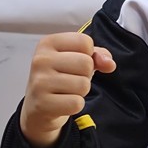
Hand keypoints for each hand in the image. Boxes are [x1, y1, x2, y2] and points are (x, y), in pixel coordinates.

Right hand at [19, 32, 115, 147]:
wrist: (38, 106)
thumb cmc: (60, 77)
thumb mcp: (78, 58)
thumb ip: (97, 55)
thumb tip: (109, 63)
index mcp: (48, 43)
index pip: (85, 42)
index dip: (88, 55)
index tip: (75, 62)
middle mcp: (40, 60)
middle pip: (86, 63)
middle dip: (86, 74)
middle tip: (71, 79)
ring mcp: (40, 82)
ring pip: (83, 84)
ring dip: (81, 91)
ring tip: (66, 91)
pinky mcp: (42, 103)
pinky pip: (76, 103)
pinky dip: (75, 105)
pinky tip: (62, 102)